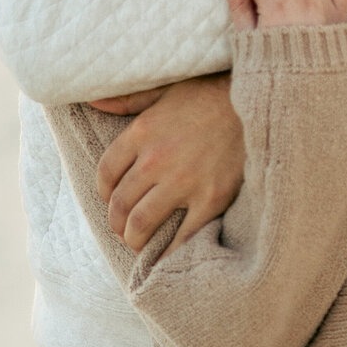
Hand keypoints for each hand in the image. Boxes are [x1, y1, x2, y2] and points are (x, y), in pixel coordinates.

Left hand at [95, 73, 243, 255]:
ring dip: (133, 238)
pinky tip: (164, 257)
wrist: (254, 103)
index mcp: (141, 134)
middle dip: (116, 221)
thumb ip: (128, 99)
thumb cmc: (210, 93)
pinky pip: (182, 235)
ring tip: (137, 242)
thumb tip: (92, 100)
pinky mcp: (211, 199)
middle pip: (120, 203)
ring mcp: (183, 183)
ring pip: (141, 223)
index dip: (104, 192)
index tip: (111, 200)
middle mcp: (156, 161)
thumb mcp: (164, 89)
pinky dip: (169, 251)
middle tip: (121, 228)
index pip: (106, 173)